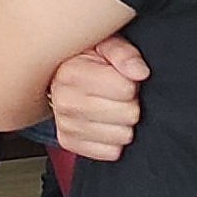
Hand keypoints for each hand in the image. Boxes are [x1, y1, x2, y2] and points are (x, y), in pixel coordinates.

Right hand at [47, 36, 150, 162]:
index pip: (127, 89)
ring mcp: (65, 125)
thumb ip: (123, 53)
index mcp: (71, 74)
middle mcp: (64, 101)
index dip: (131, 82)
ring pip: (123, 136)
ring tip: (109, 106)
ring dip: (123, 122)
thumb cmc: (86, 59)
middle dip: (129, 103)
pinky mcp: (69, 143)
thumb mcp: (105, 44)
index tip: (119, 77)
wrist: (56, 74)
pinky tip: (104, 123)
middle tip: (116, 93)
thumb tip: (139, 72)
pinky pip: (111, 152)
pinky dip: (113, 140)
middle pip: (129, 114)